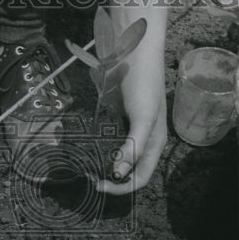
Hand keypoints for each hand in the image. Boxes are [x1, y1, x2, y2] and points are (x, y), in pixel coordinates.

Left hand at [97, 54, 167, 194]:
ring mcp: (127, 130)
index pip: (140, 178)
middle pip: (126, 171)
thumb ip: (134, 146)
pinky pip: (105, 140)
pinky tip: (85, 148)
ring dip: (101, 165)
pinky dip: (96, 147)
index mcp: (154, 145)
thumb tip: (119, 174)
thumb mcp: (143, 118)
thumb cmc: (144, 84)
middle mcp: (142, 141)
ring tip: (84, 167)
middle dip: (109, 179)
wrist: (133, 52)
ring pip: (114, 157)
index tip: (100, 185)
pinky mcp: (115, 120)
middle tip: (89, 178)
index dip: (122, 187)